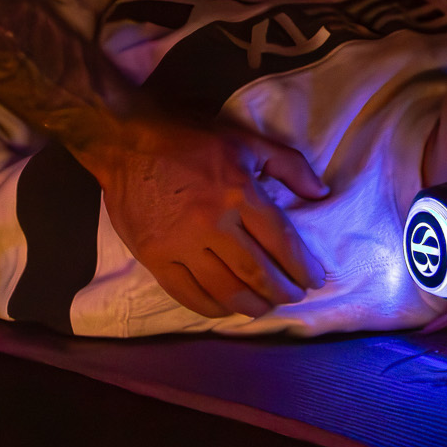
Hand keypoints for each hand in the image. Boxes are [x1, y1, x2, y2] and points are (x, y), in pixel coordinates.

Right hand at [85, 118, 327, 317]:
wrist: (125, 140)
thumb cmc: (189, 137)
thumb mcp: (245, 140)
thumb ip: (288, 164)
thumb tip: (321, 193)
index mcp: (239, 192)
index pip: (281, 240)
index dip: (302, 266)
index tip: (314, 279)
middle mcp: (214, 223)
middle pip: (257, 271)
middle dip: (282, 290)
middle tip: (293, 296)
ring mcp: (181, 243)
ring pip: (225, 288)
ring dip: (252, 304)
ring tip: (264, 306)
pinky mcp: (154, 256)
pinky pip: (187, 293)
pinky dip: (212, 307)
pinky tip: (226, 308)